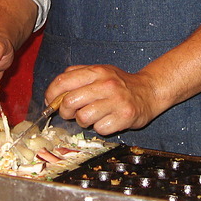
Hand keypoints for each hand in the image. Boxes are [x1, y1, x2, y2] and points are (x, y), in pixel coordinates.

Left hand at [46, 64, 160, 135]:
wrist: (149, 91)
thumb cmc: (119, 84)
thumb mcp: (99, 72)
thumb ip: (77, 77)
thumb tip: (54, 94)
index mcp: (96, 71)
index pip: (63, 81)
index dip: (51, 95)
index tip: (51, 102)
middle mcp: (106, 84)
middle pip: (69, 102)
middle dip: (65, 111)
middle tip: (71, 113)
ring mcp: (116, 101)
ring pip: (83, 118)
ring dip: (83, 121)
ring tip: (92, 116)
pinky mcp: (125, 117)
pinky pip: (100, 129)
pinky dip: (100, 128)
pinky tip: (107, 120)